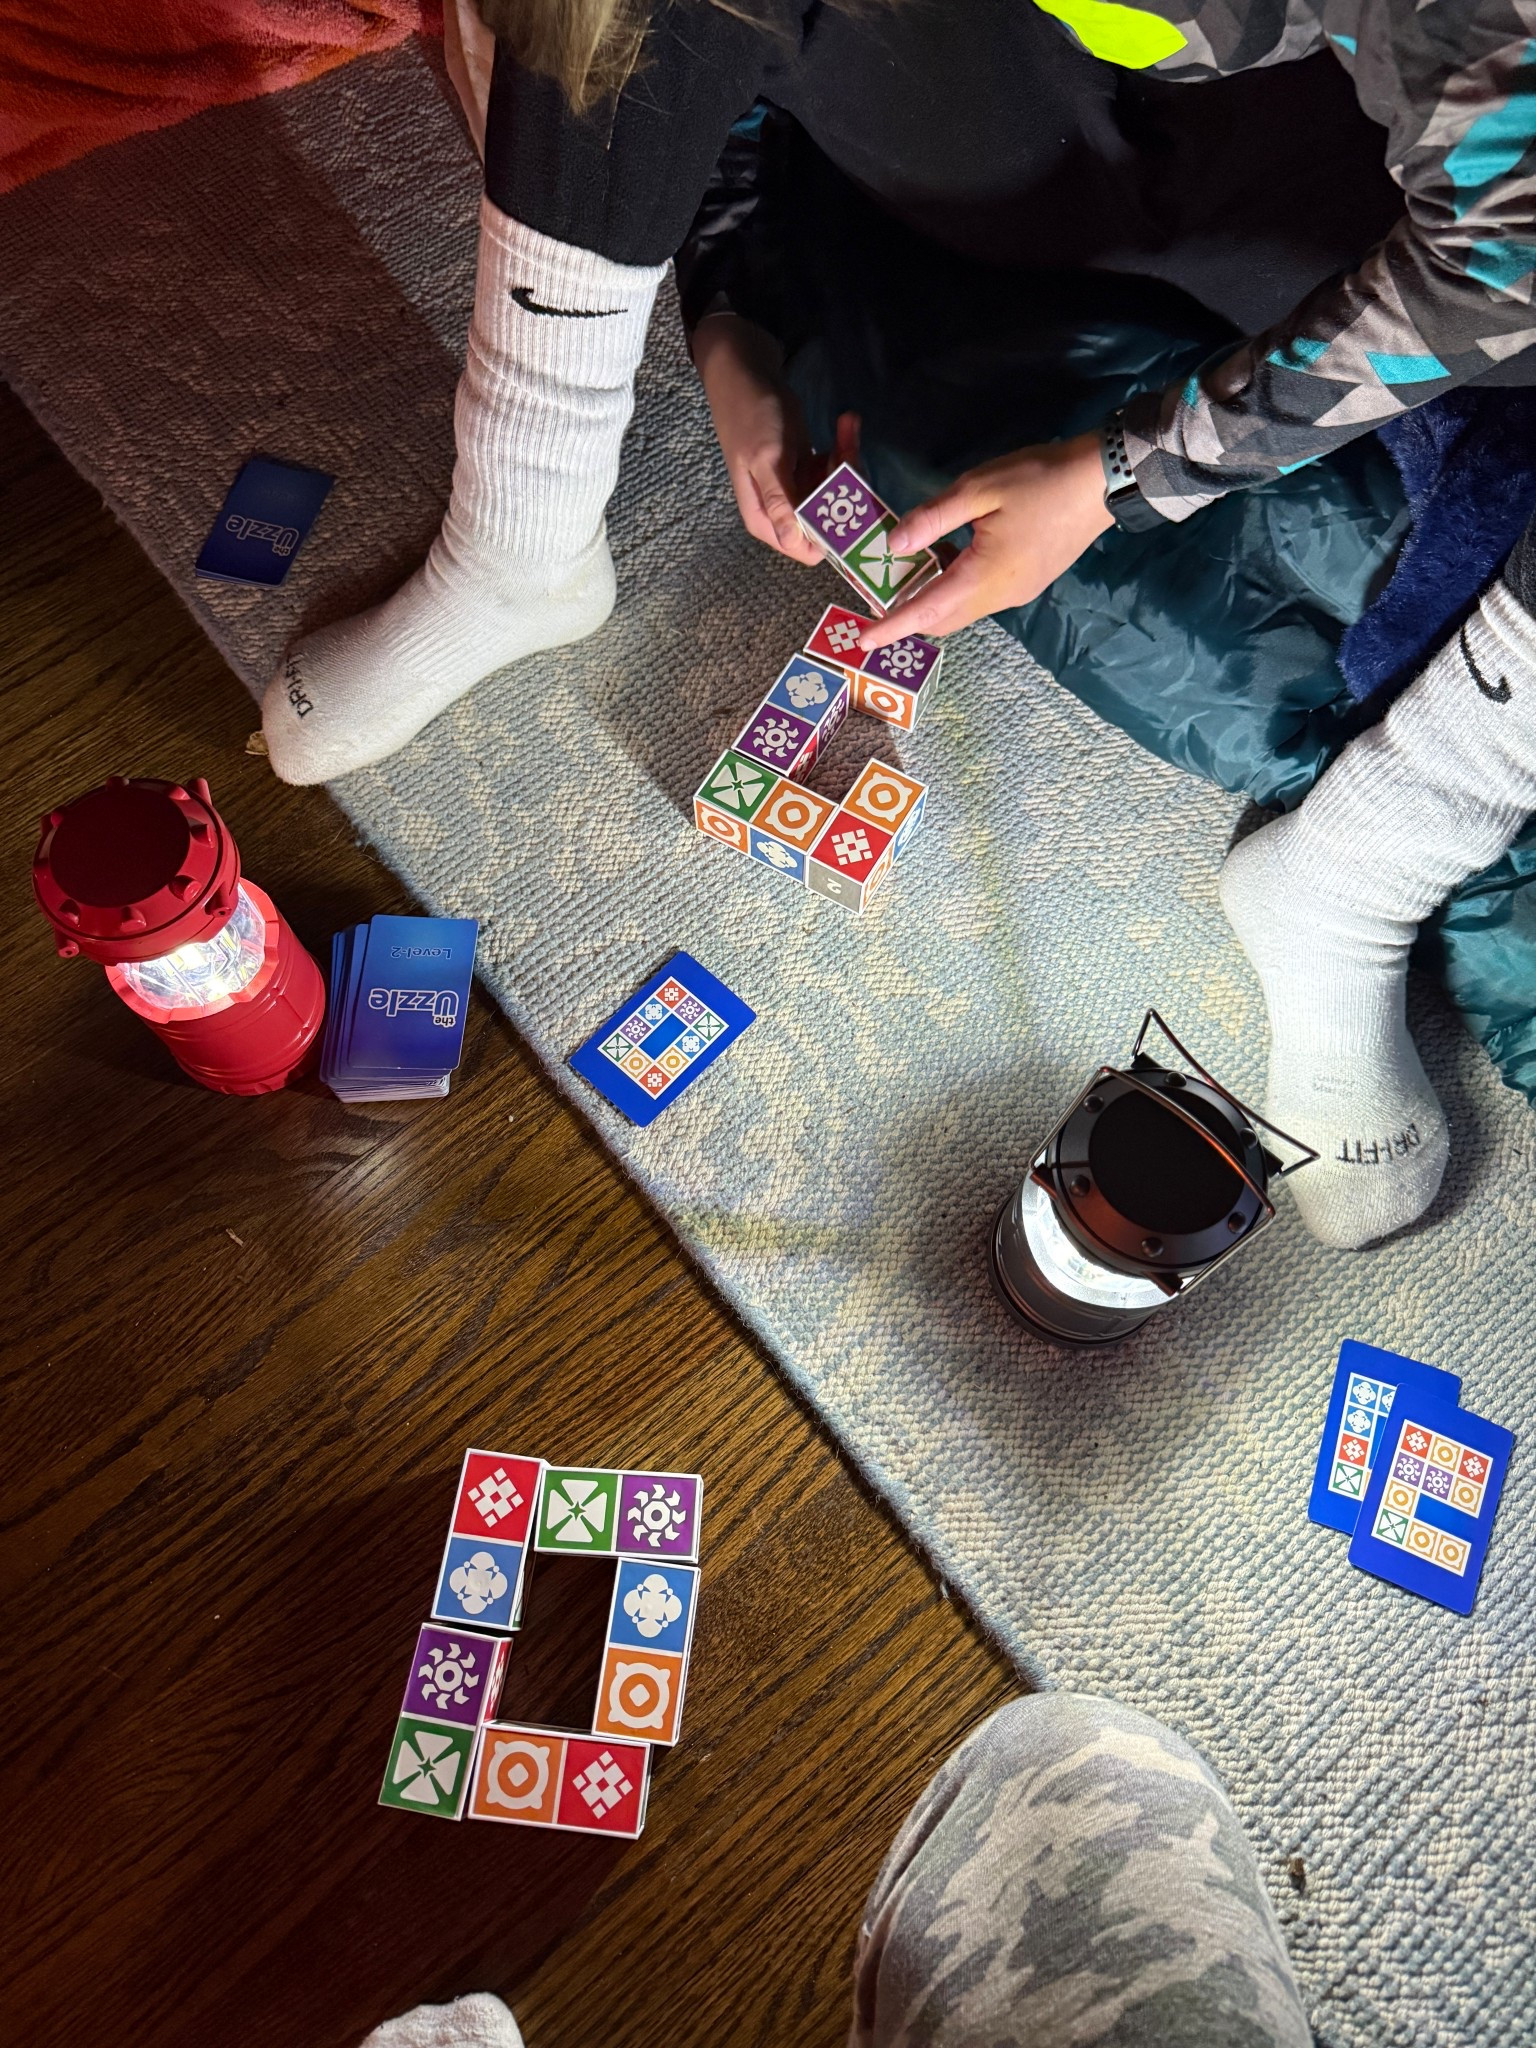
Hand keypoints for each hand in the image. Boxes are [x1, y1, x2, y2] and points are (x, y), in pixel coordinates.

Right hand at [694, 314, 824, 564]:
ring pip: (836, 494)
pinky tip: (845, 422)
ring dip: (847, 461)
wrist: (745, 370)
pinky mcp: (806, 467)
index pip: (808, 550)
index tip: (849, 499)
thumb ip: (779, 501)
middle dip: (845, 487)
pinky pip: (834, 470)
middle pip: (828, 521)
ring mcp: (796, 488)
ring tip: (846, 425)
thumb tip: (792, 542)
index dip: (834, 532)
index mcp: (766, 518)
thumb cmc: (750, 414)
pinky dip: (842, 448)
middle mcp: (782, 510)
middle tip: (847, 448)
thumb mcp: (765, 459)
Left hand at [856, 432, 1114, 649]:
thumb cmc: (1040, 479)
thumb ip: (932, 520)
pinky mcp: (1029, 582)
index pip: (928, 611)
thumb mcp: (978, 489)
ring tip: (906, 575)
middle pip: (944, 620)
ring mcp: (1018, 592)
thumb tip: (894, 546)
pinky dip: (955, 589)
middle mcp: (1001, 596)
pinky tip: (944, 561)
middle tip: (878, 596)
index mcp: (985, 577)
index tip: (864, 641)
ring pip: (963, 610)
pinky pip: (981, 597)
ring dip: (933, 601)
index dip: (893, 627)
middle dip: (910, 616)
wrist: (1103, 480)